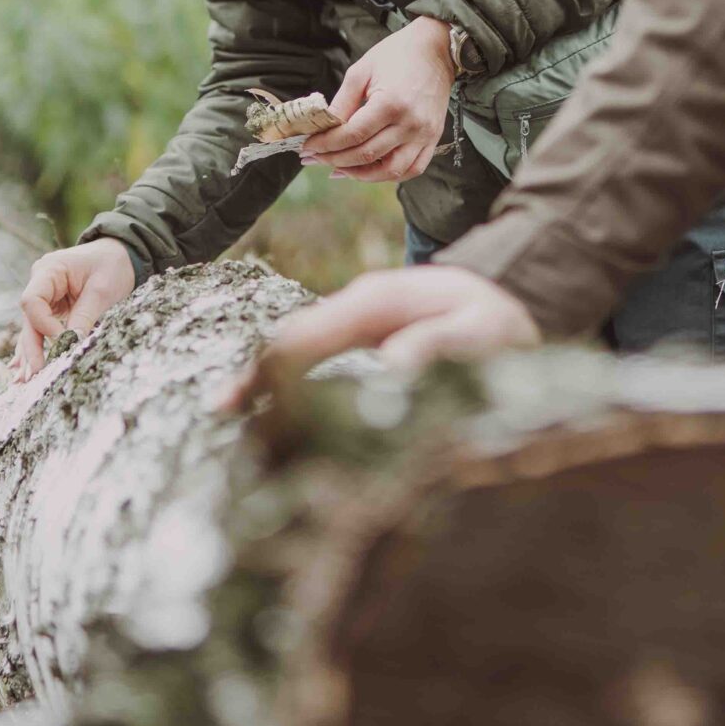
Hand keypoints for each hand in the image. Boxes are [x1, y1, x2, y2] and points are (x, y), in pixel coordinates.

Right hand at [14, 239, 135, 376]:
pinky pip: (41, 329)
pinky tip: (22, 370)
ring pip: (33, 328)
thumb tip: (71, 344)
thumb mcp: (103, 291)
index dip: (43, 324)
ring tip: (23, 381)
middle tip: (35, 375)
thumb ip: (85, 316)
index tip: (62, 340)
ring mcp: (45, 296)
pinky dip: (37, 347)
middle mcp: (41, 283)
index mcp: (49, 270)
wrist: (121, 253)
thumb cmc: (112, 265)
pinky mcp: (52, 308)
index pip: (32, 301)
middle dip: (32, 348)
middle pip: (29, 319)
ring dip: (30, 353)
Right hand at [228, 262, 540, 404]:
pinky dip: (288, 392)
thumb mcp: (484, 331)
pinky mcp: (357, 346)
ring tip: (229, 426)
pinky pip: (313, 367)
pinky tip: (268, 424)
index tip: (241, 401)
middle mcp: (356, 308)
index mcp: (377, 300)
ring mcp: (354, 326)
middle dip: (254, 378)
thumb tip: (392, 363)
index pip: (309, 332)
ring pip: (296, 354)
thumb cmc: (498, 324)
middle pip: (290, 341)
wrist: (506, 307)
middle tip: (218, 417)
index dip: (272, 366)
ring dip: (265, 388)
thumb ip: (441, 342)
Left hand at [298, 18, 455, 183]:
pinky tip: (369, 170)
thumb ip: (342, 102)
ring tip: (338, 169)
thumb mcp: (361, 71)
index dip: (326, 145)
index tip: (307, 147)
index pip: (352, 135)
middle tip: (313, 158)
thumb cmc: (397, 55)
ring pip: (390, 170)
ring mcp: (425, 134)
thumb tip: (322, 128)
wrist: (436, 49)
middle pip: (366, 154)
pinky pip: (412, 169)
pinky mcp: (433, 139)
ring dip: (361, 174)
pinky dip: (389, 175)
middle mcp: (411, 123)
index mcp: (391, 103)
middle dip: (334, 160)